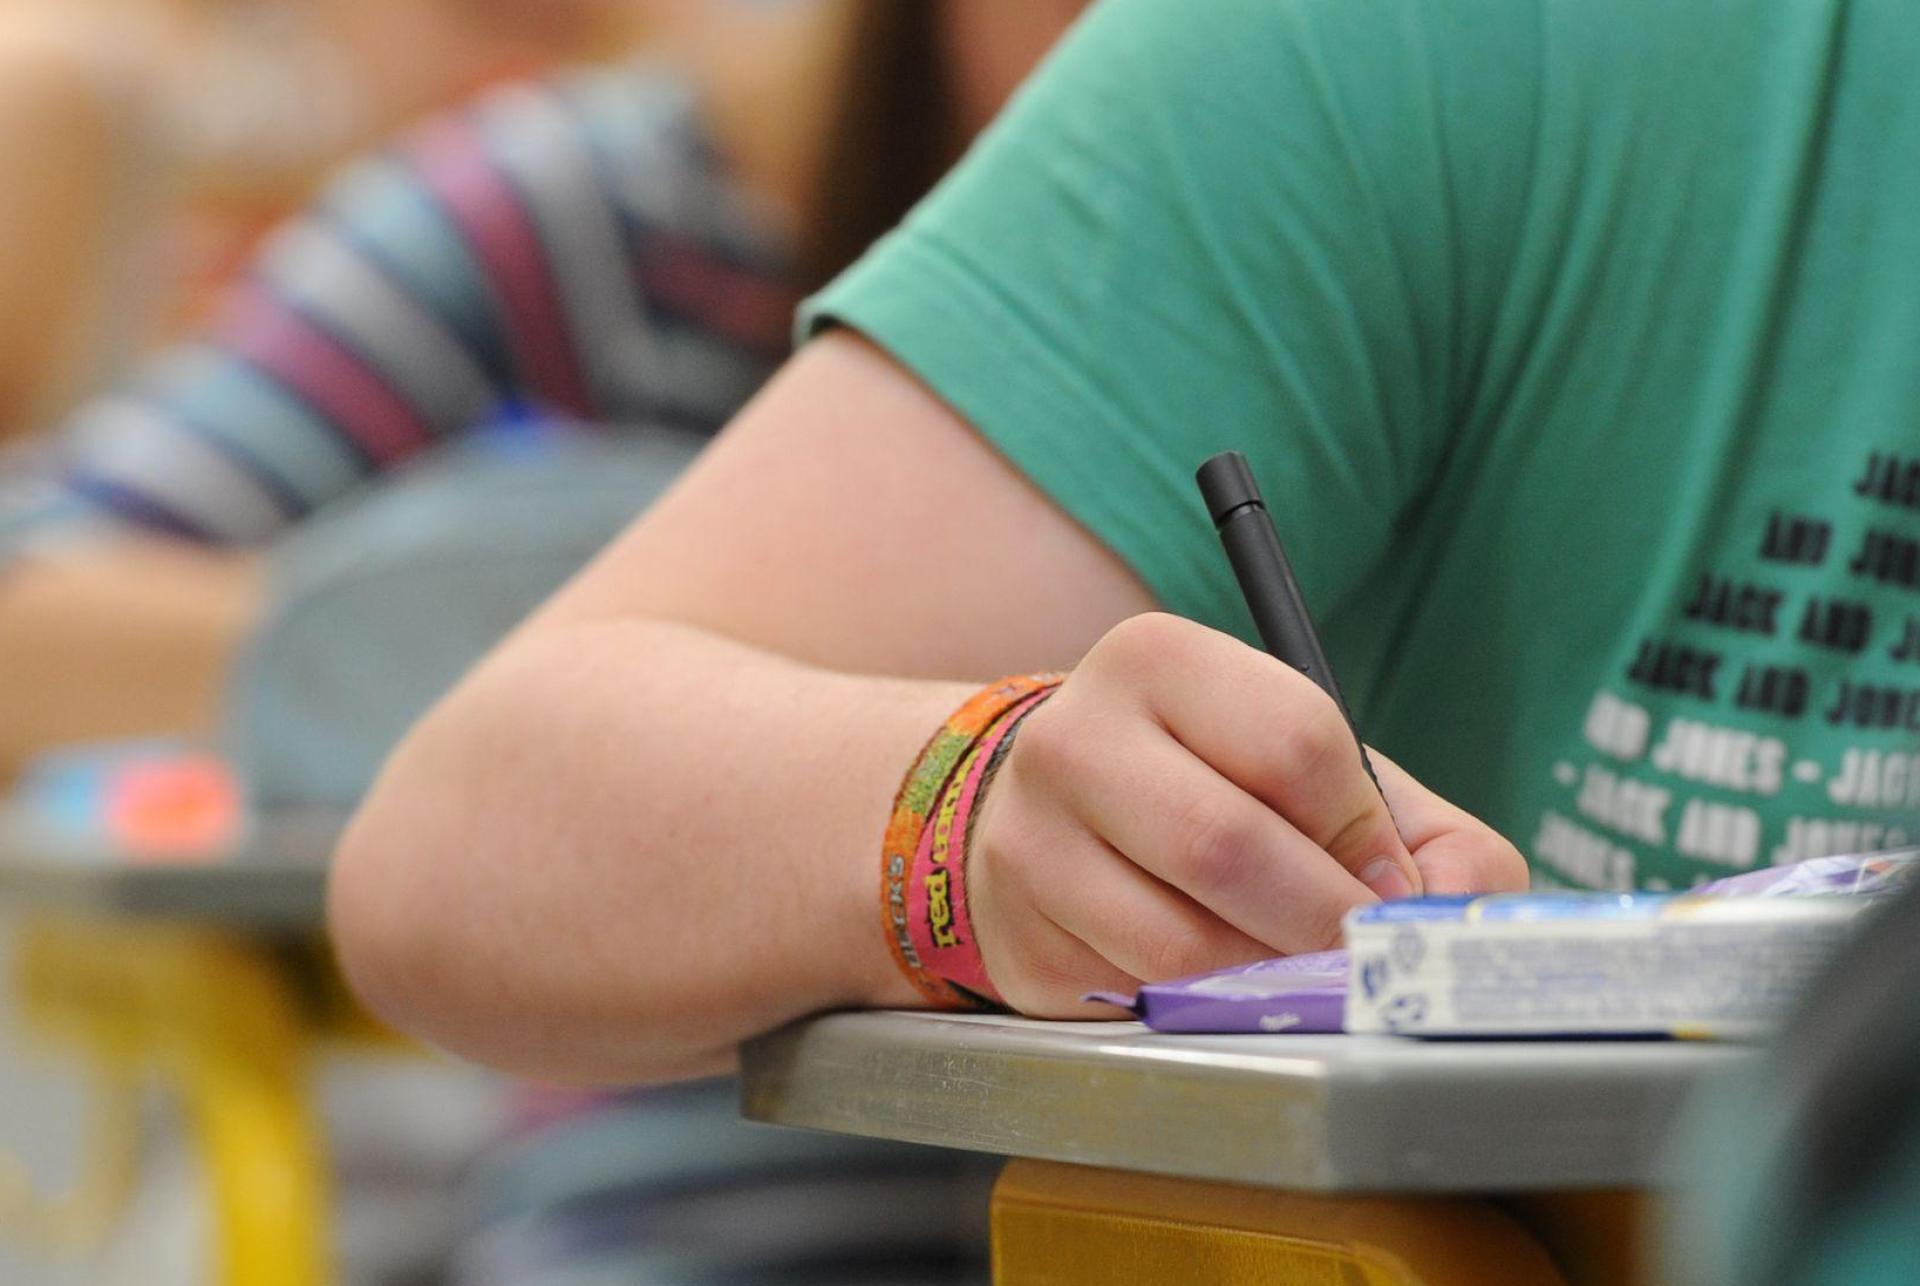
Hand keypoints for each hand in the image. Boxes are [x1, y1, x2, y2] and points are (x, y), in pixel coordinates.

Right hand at [967, 613, 1526, 1015]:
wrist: (1051, 814)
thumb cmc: (1211, 785)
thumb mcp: (1316, 772)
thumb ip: (1424, 835)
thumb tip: (1450, 919)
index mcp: (1158, 660)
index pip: (1295, 742)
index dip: (1362, 833)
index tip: (1382, 879)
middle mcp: (1075, 737)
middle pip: (1226, 846)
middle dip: (1321, 922)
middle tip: (1357, 953)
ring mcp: (1030, 841)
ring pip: (1179, 945)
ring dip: (1263, 977)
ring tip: (1283, 964)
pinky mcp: (1019, 938)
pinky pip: (1137, 999)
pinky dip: (1201, 1008)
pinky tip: (1208, 979)